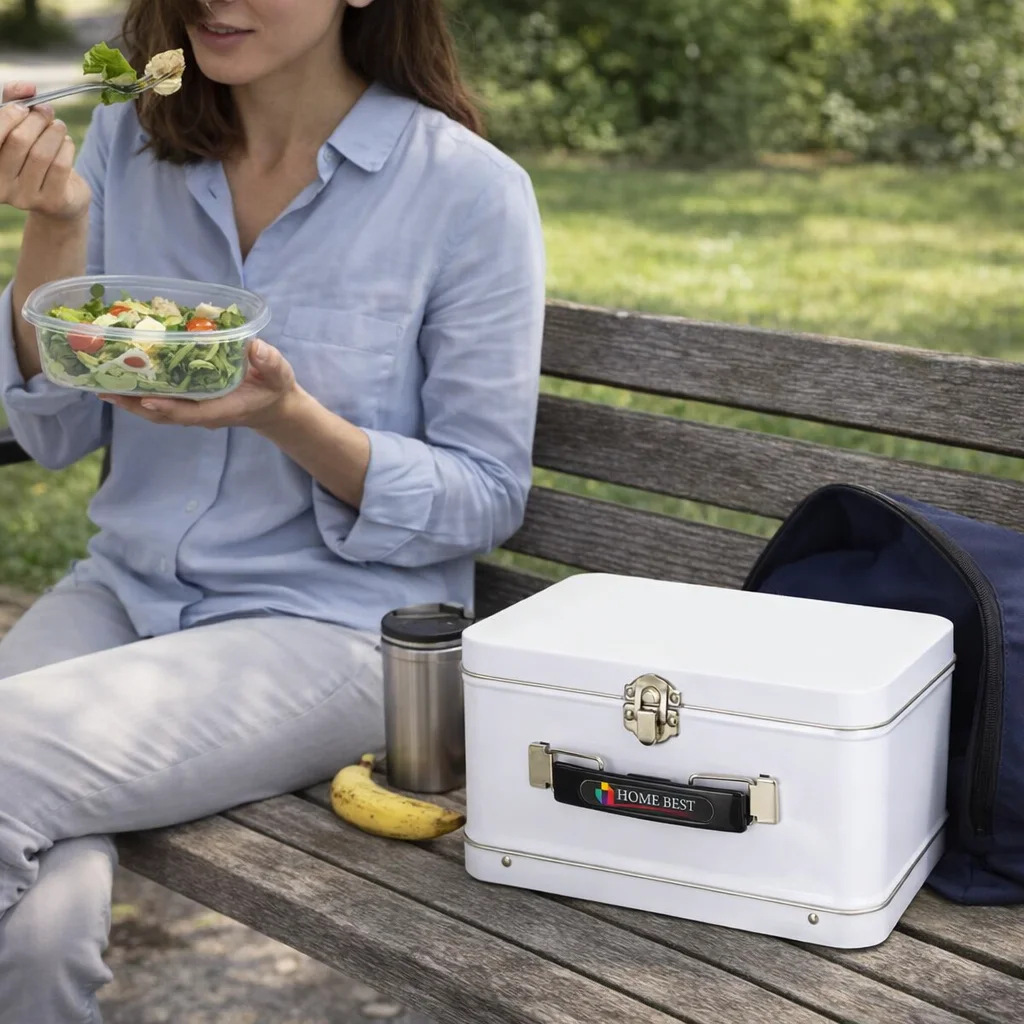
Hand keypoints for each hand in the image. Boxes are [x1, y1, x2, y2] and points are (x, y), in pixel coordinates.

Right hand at [0, 83, 90, 220]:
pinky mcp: (50, 203)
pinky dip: (66, 147)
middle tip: (47, 111)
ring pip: (41, 154)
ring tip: (58, 125)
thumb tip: (28, 88)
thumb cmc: (30, 156)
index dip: (9, 113)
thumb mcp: (16, 127)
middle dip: (36, 119)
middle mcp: (0, 186)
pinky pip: (60, 166)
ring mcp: (24, 198)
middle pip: (19, 141)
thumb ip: (13, 102)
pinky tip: (66, 142)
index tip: (24, 105)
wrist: (59, 197)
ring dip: (54, 132)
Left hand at [101, 339, 300, 429]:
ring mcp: (194, 408)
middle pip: (164, 414)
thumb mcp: (279, 375)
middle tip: (106, 391)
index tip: (148, 400)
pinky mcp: (189, 400)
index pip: (192, 412)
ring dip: (130, 401)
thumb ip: (270, 363)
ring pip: (157, 410)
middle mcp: (203, 412)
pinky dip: (139, 393)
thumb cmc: (274, 389)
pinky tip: (121, 380)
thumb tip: (256, 348)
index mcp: (223, 409)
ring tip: (102, 387)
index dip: (169, 407)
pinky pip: (160, 400)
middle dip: (135, 405)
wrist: (272, 405)